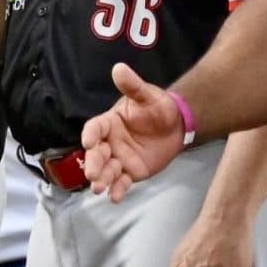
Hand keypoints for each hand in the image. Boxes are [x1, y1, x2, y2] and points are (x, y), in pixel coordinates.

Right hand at [82, 63, 189, 203]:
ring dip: (101, 179)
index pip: (95, 128)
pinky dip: (117, 190)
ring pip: (106, 170)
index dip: (90, 134)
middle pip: (96, 153)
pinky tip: (115, 197)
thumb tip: (119, 68)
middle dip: (93, 163)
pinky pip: (121, 182)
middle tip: (93, 173)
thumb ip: (133, 86)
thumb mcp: (147, 95)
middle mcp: (110, 142)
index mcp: (109, 122)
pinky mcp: (130, 172)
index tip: (88, 141)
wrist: (178, 126)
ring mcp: (119, 159)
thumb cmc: (159, 107)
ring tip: (99, 188)